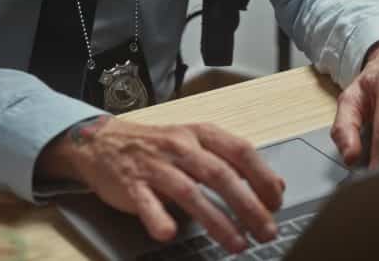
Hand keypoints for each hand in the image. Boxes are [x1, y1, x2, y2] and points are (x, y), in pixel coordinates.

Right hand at [37, 116, 284, 253]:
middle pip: (220, 175)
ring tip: (236, 243)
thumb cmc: (157, 146)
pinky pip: (146, 202)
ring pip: (189, 192)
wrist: (101, 141)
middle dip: (247, 206)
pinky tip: (169, 233)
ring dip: (216, 220)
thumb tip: (275, 185)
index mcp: (200, 134)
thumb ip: (233, 162)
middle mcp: (180, 146)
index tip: (276, 202)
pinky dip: (157, 218)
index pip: (240, 151)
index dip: (262, 177)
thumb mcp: (198, 144)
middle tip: (266, 231)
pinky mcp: (131, 184)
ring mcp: (155, 165)